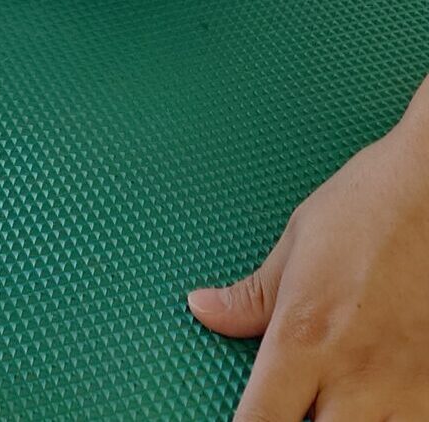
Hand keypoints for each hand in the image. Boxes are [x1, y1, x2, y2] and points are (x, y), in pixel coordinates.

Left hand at [188, 115, 428, 419]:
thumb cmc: (371, 205)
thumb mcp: (298, 240)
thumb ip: (253, 295)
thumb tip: (203, 309)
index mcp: (304, 338)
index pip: (260, 421)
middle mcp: (354, 376)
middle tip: (294, 403)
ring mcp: (404, 390)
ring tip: (336, 401)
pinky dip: (391, 420)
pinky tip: (377, 402)